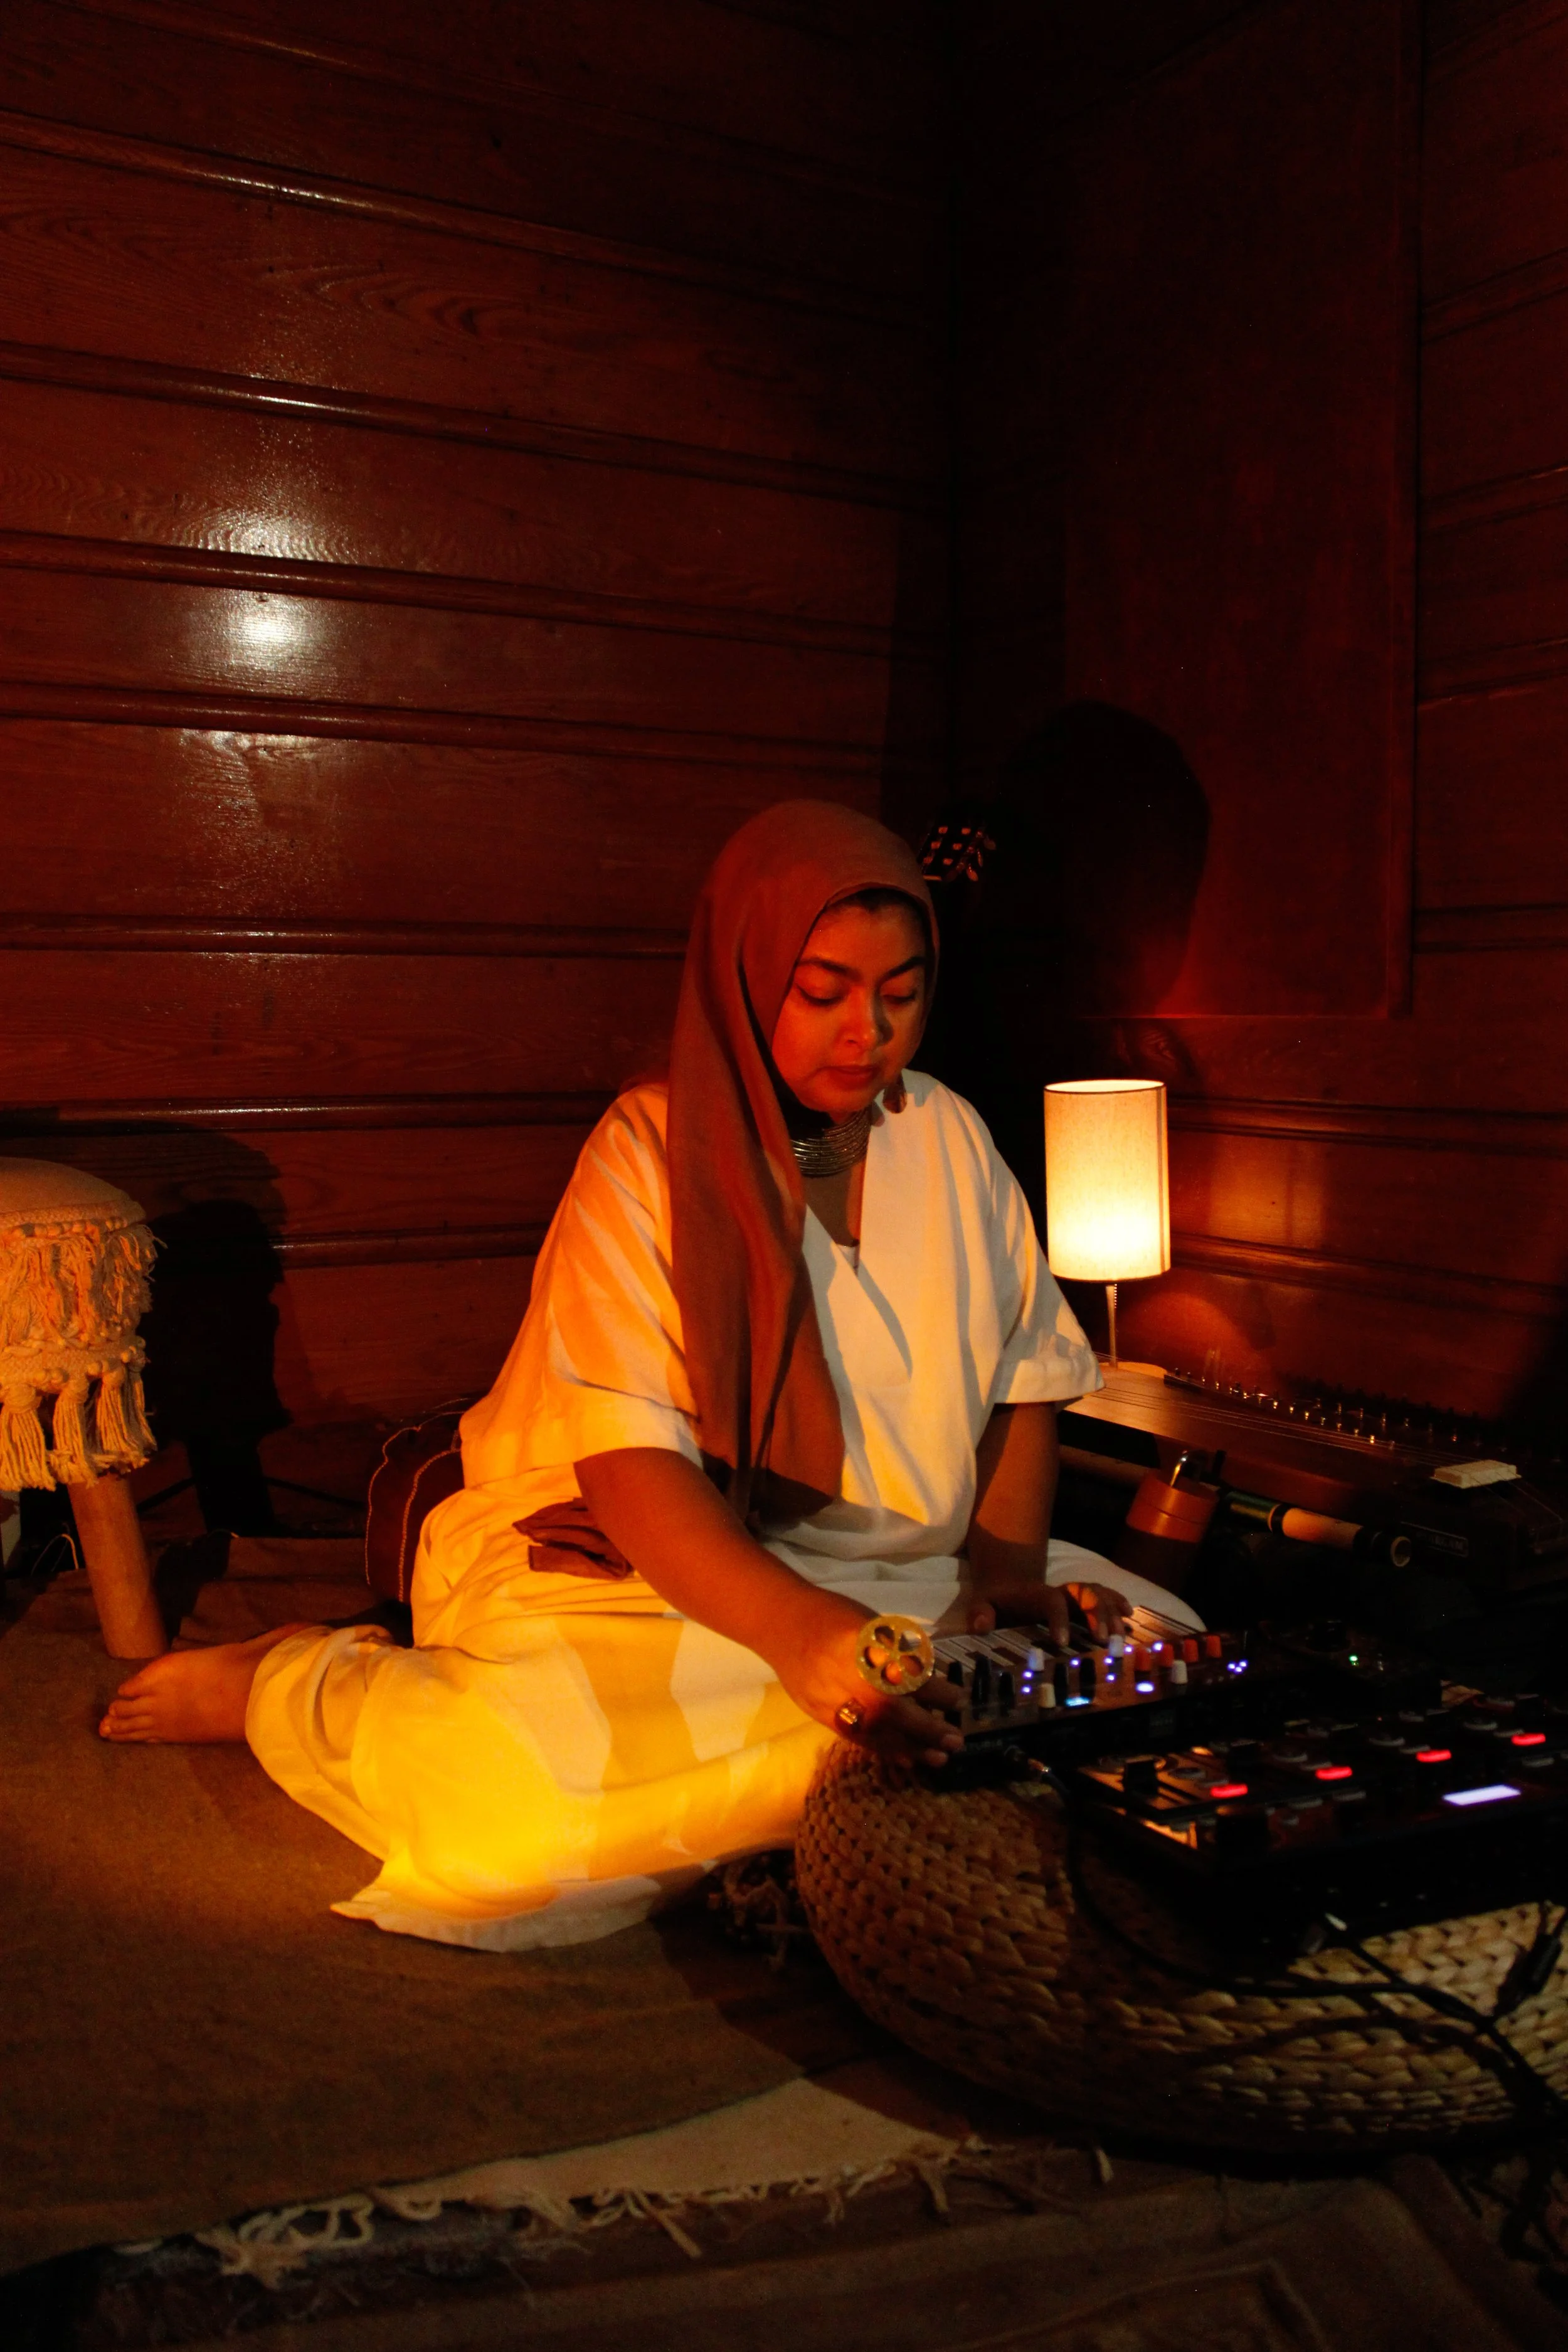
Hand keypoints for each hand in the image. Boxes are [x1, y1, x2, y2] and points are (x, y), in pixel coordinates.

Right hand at [766, 1591, 963, 1770]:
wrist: (784, 1627)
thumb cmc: (835, 1616)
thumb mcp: (873, 1625)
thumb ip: (898, 1653)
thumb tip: (930, 1678)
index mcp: (869, 1648)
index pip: (911, 1675)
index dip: (938, 1691)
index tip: (958, 1698)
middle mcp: (852, 1677)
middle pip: (895, 1710)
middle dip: (929, 1728)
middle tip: (956, 1740)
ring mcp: (836, 1700)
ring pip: (878, 1732)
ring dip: (912, 1748)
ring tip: (939, 1759)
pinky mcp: (825, 1716)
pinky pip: (859, 1738)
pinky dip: (885, 1750)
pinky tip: (907, 1758)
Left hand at [967, 1575, 1129, 1643]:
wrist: (1006, 1584)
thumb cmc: (995, 1599)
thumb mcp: (980, 1604)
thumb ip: (980, 1613)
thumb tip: (980, 1626)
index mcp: (1036, 1594)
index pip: (1052, 1602)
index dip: (1058, 1619)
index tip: (1061, 1643)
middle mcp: (1058, 1591)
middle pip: (1083, 1593)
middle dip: (1095, 1614)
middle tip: (1103, 1640)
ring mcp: (1071, 1594)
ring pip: (1097, 1594)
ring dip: (1111, 1611)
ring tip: (1122, 1635)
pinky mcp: (1079, 1601)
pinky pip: (1103, 1596)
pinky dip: (1116, 1603)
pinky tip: (1129, 1617)